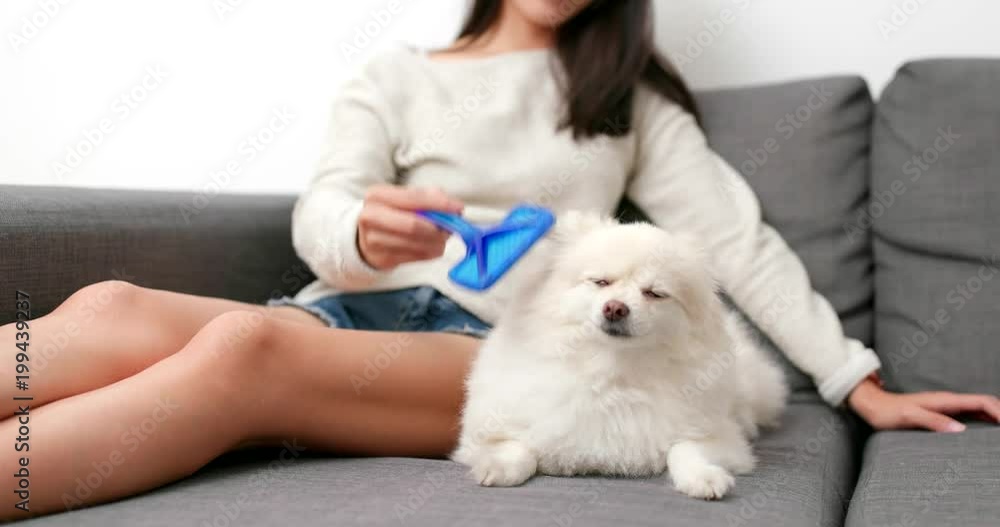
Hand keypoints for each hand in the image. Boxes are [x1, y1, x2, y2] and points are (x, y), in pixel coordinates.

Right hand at [357, 185, 463, 269]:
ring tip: (442, 237)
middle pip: (413, 225)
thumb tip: (451, 206)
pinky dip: (431, 252)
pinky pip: (416, 257)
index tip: (458, 208)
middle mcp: (371, 216)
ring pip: (416, 243)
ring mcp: (373, 240)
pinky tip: (432, 246)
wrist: (366, 235)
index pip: (413, 199)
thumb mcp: (404, 198)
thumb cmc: (391, 213)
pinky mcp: (382, 258)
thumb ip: (428, 197)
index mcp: (377, 195)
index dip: (439, 204)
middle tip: (451, 227)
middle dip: (437, 227)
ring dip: (437, 242)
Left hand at [848, 378, 999, 431]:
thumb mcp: (909, 417)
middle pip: (986, 403)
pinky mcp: (940, 412)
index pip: (983, 402)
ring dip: (995, 416)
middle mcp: (948, 401)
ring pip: (979, 408)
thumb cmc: (887, 412)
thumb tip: (961, 430)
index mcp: (945, 400)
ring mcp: (945, 406)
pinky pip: (969, 413)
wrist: (871, 404)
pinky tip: (988, 430)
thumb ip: (933, 421)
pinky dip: (984, 419)